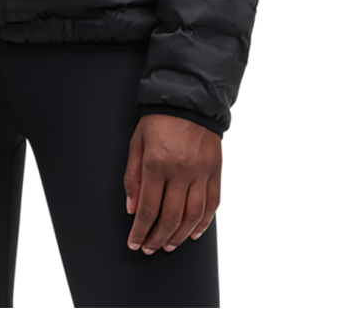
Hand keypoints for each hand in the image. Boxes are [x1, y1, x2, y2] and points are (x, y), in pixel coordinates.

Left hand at [123, 113, 221, 254]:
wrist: (188, 99)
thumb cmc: (160, 118)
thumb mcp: (137, 143)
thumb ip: (133, 176)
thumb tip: (132, 207)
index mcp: (157, 162)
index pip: (148, 208)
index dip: (140, 231)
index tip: (135, 242)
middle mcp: (181, 170)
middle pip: (170, 217)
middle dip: (158, 238)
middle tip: (150, 248)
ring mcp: (200, 172)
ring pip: (192, 216)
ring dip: (179, 236)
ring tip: (169, 245)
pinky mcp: (215, 171)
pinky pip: (212, 204)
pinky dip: (204, 223)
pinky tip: (194, 232)